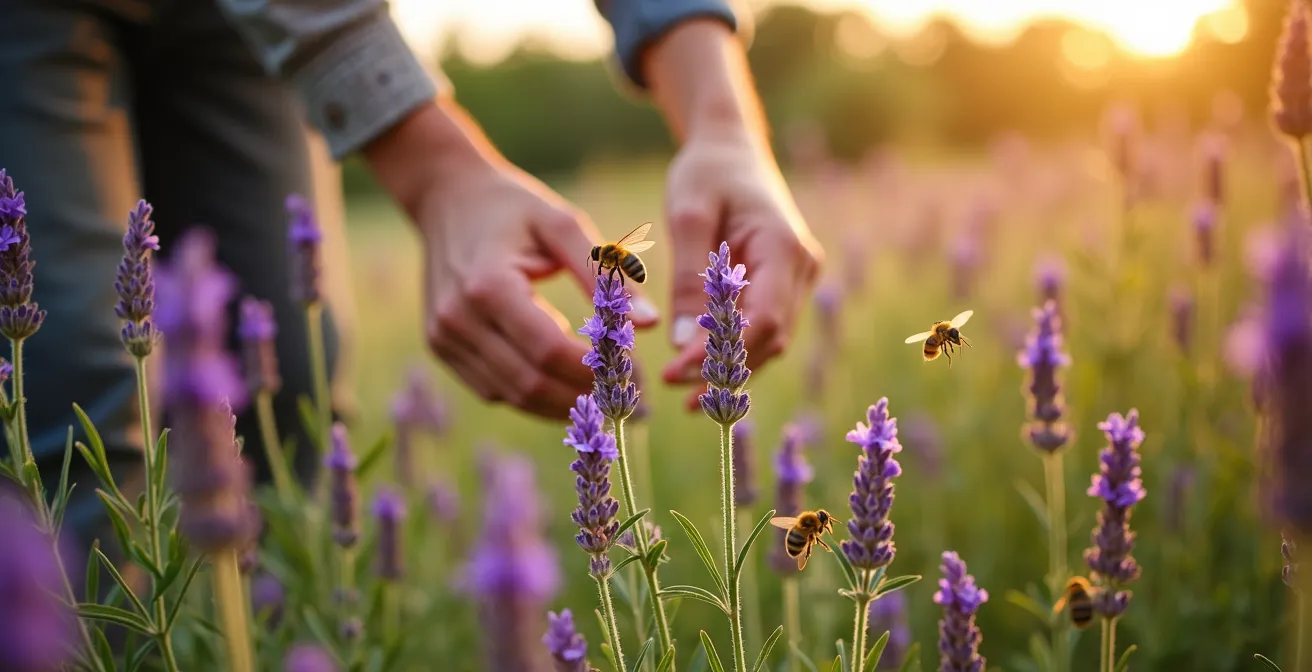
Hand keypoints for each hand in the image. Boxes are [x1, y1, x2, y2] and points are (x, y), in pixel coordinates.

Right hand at [364, 100, 659, 418]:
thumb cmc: (512, 207)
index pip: (549, 350)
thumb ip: (605, 274)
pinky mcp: (441, 347)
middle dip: (585, 395)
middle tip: (629, 395)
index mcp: (489, 284)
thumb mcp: (561, 225)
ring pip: (513, 396)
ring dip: (563, 404)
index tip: (636, 373)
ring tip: (606, 396)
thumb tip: (651, 323)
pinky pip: (494, 390)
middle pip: (531, 382)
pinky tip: (567, 387)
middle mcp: (459, 318)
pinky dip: (534, 397)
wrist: (445, 197)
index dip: (596, 370)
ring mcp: (444, 337)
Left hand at [659, 130, 822, 402]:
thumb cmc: (706, 174)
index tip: (674, 373)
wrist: (731, 149)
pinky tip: (700, 371)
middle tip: (675, 392)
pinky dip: (734, 351)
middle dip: (724, 370)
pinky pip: (763, 327)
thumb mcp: (687, 216)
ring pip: (769, 340)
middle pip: (769, 337)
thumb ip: (687, 277)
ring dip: (730, 368)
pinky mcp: (784, 284)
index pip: (760, 318)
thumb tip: (682, 344)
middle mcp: (802, 266)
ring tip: (685, 396)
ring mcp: (798, 277)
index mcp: (783, 246)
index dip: (720, 354)